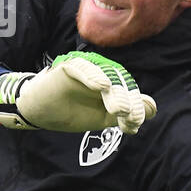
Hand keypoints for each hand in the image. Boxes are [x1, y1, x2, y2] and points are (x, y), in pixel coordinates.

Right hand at [0, 51, 156, 133]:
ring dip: (114, 92)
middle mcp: (102, 73)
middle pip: (121, 83)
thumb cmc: (71, 113)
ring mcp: (87, 68)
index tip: (133, 124)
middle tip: (127, 116)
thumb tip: (152, 108)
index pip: (129, 91)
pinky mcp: (69, 66)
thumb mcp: (103, 118)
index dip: (135, 106)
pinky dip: (92, 76)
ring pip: (106, 76)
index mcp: (112, 84)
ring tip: (118, 107)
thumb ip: (126, 113)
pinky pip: (83, 68)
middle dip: (126, 101)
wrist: (39, 113)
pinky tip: (101, 86)